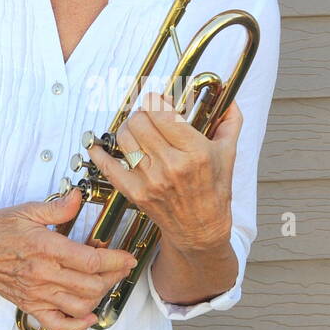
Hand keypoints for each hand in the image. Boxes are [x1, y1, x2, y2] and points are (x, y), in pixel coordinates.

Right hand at [0, 188, 136, 329]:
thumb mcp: (27, 210)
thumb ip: (58, 207)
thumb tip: (79, 198)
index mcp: (46, 248)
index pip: (91, 261)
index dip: (116, 260)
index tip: (128, 257)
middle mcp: (43, 274)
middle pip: (91, 285)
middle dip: (113, 277)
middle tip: (121, 267)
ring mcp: (37, 294)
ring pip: (80, 305)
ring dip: (100, 297)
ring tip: (106, 284)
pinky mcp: (30, 306)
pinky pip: (57, 325)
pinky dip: (77, 325)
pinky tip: (88, 316)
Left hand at [86, 92, 242, 251]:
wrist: (201, 229)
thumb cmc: (213, 191)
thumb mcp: (228, 155)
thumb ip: (230, 123)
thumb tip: (230, 100)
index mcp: (195, 152)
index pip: (162, 113)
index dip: (155, 100)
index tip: (158, 100)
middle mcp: (171, 165)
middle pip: (139, 122)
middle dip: (142, 113)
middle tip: (147, 116)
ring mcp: (151, 180)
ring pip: (124, 138)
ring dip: (127, 128)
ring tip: (136, 130)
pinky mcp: (135, 193)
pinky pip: (109, 166)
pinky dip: (100, 153)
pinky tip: (99, 146)